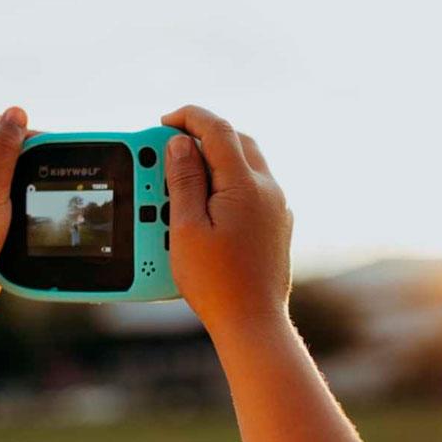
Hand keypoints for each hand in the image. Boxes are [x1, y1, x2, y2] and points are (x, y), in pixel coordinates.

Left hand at [0, 108, 27, 308]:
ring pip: (5, 171)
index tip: (43, 147)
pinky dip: (20, 196)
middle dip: (23, 154)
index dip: (18, 130)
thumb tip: (18, 113)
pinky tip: (29, 206)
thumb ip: (4, 148)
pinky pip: (6, 194)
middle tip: (44, 170)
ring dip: (23, 176)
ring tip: (37, 190)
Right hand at [162, 105, 292, 333]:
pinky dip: (229, 183)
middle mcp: (269, 190)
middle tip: (170, 148)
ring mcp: (277, 208)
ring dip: (217, 160)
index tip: (164, 122)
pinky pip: (252, 189)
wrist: (253, 322)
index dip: (189, 118)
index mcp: (246, 186)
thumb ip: (184, 180)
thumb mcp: (187, 228)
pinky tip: (208, 203)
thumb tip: (181, 143)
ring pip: (248, 164)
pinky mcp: (277, 225)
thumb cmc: (216, 282)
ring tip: (184, 178)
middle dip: (203, 136)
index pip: (218, 130)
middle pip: (237, 141)